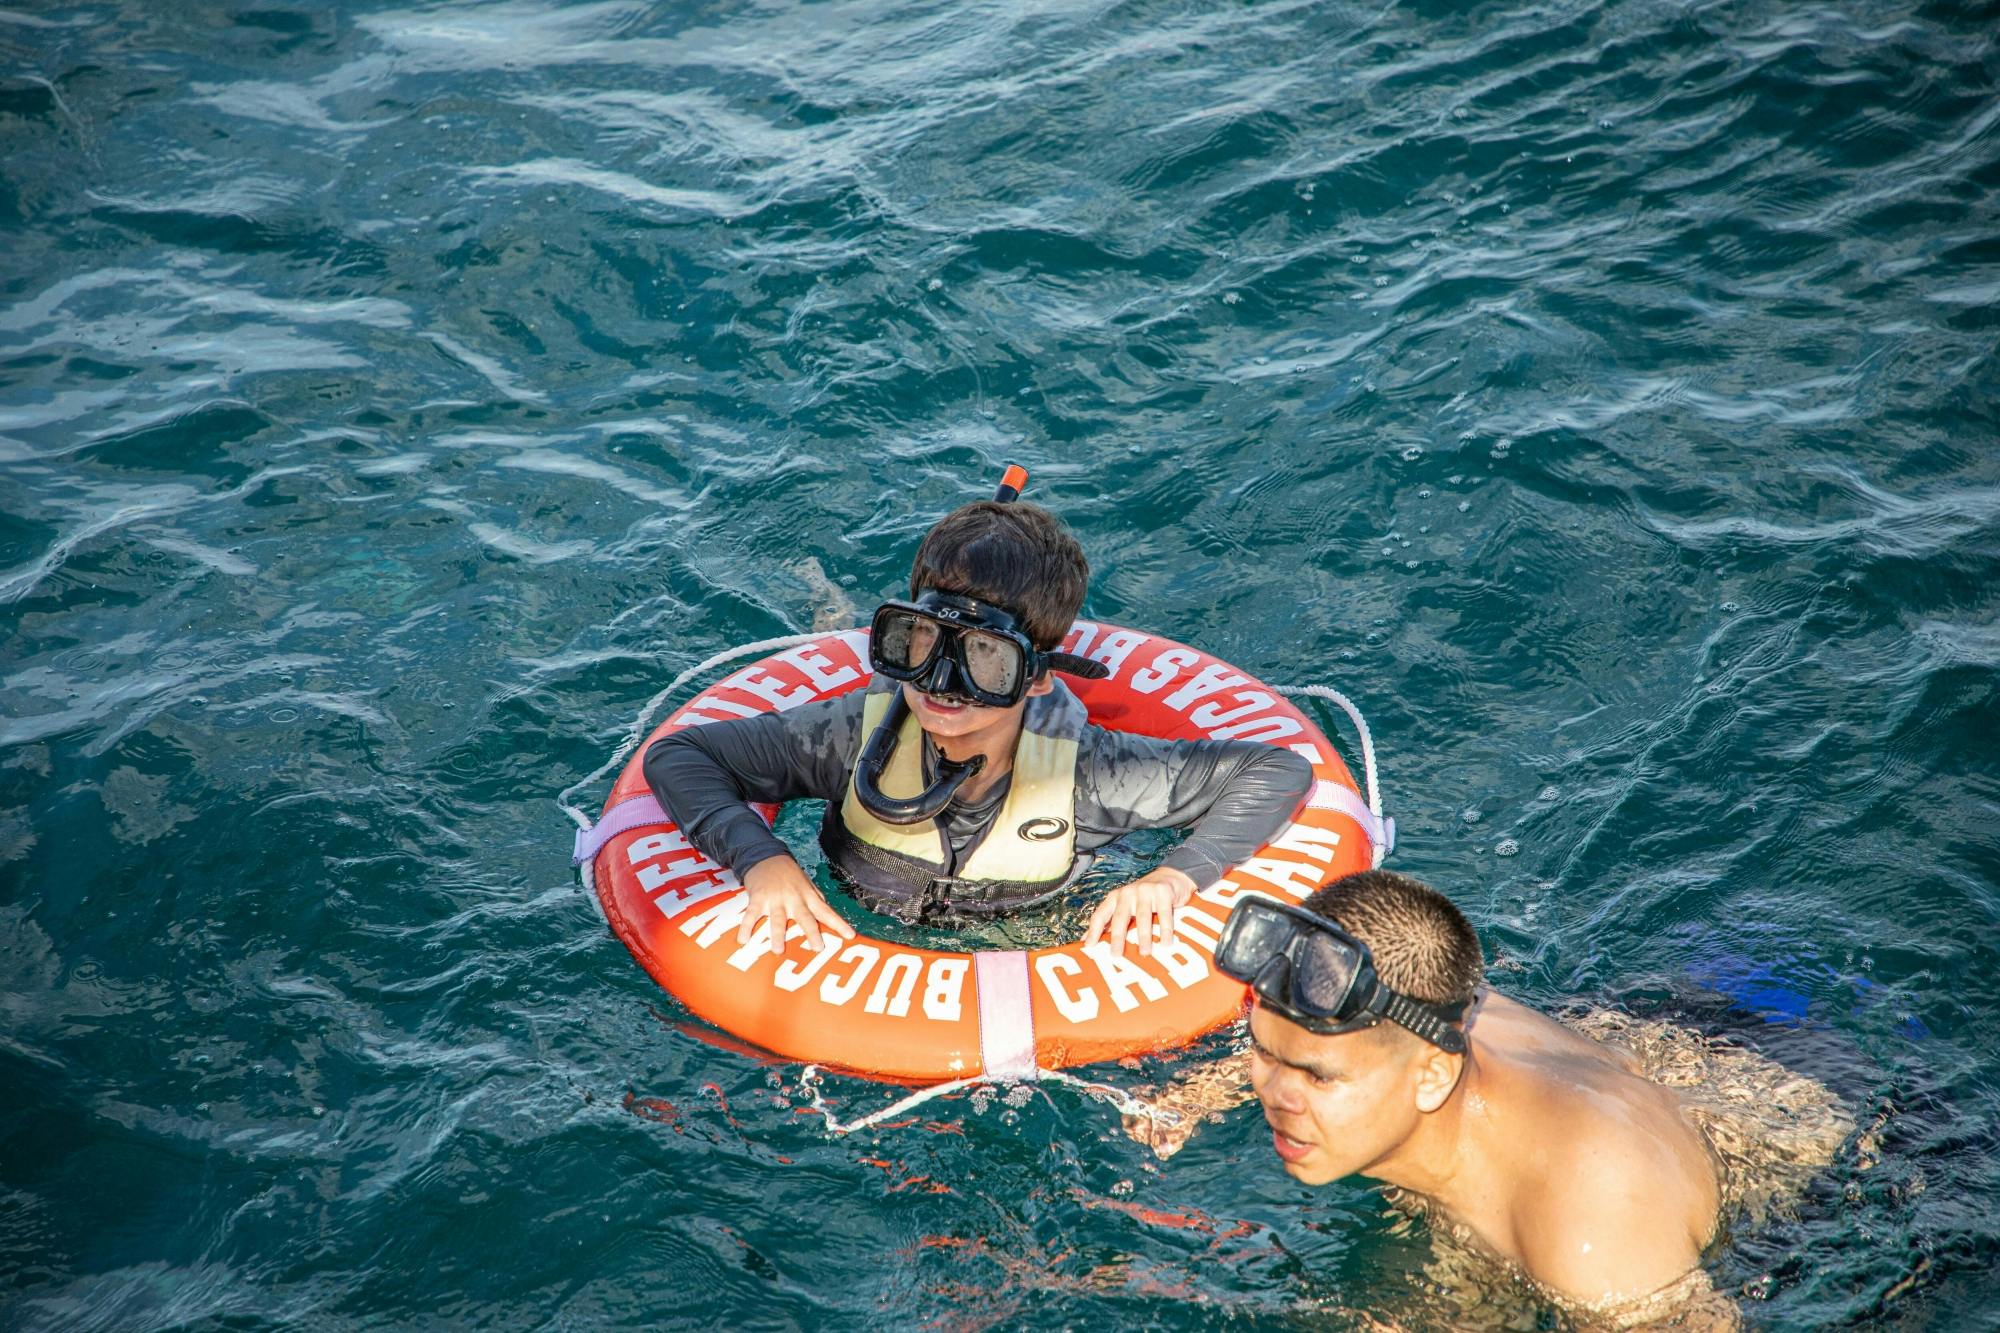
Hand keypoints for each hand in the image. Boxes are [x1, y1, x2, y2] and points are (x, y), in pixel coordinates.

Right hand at [738, 856, 854, 955]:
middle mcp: (794, 898)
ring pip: (778, 919)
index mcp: (808, 896)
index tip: (850, 936)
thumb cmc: (788, 874)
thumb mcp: (807, 884)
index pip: (826, 912)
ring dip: (778, 935)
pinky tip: (743, 941)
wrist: (766, 856)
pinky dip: (746, 928)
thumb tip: (828, 914)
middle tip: (817, 948)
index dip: (839, 924)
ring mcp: (775, 899)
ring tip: (778, 951)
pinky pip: (751, 915)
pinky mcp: (758, 898)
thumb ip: (816, 899)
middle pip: (805, 917)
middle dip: (812, 933)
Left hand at [1083, 866, 1196, 956]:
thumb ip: (1112, 923)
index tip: (1089, 946)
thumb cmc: (1144, 899)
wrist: (1170, 877)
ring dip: (1144, 937)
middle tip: (1116, 955)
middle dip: (1117, 937)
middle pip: (1120, 917)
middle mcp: (1127, 893)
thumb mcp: (1126, 907)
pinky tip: (1166, 943)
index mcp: (1115, 898)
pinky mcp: (1162, 892)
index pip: (1100, 915)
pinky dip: (1165, 930)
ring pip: (1142, 917)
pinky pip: (1164, 915)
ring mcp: (1145, 891)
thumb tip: (1089, 941)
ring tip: (1145, 952)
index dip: (1093, 931)